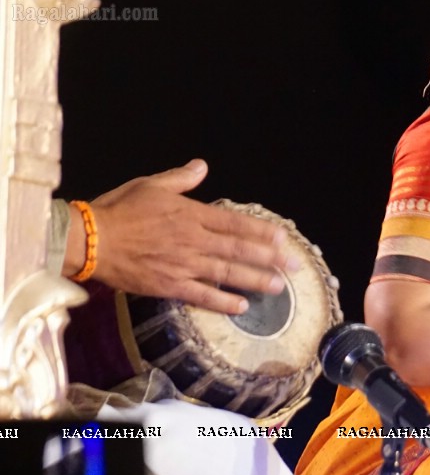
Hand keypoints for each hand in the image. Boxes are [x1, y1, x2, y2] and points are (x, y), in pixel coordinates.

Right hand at [67, 159, 293, 313]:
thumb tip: (202, 166)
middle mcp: (194, 240)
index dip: (263, 232)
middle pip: (240, 249)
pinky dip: (223, 302)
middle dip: (271, 258)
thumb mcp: (151, 185)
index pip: (237, 223)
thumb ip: (181, 179)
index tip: (285, 238)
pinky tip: (241, 307)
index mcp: (192, 214)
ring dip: (256, 280)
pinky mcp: (169, 285)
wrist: (89, 240)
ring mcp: (183, 264)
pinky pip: (202, 296)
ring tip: (278, 287)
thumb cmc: (119, 209)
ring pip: (227, 273)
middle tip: (294, 266)